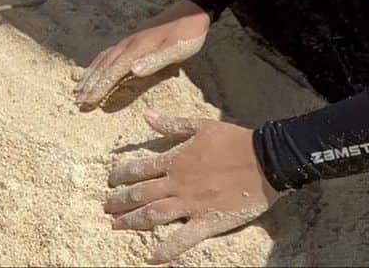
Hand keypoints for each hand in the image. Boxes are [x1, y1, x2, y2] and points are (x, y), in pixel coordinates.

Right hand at [74, 0, 209, 106]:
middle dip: (90, 83)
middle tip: (76, 99)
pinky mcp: (132, 40)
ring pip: (104, 58)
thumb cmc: (187, 34)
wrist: (191, 11)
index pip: (113, 71)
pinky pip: (109, 53)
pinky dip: (98, 63)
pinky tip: (96, 68)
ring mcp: (129, 40)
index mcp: (137, 48)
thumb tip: (132, 71)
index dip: (100, 87)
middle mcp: (128, 44)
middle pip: (104, 65)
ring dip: (90, 73)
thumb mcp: (176, 49)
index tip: (87, 101)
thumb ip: (155, 60)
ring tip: (78, 87)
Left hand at [105, 111, 279, 262]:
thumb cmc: (232, 140)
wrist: (263, 161)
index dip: (120, 175)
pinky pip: (182, 240)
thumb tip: (146, 115)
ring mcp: (190, 205)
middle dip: (119, 201)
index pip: (139, 169)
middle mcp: (177, 184)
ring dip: (132, 222)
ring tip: (116, 226)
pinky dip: (165, 251)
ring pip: (153, 216)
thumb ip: (171, 124)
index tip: (109, 181)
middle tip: (105, 208)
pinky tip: (150, 258)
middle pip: (140, 195)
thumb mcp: (199, 125)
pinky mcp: (207, 222)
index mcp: (174, 160)